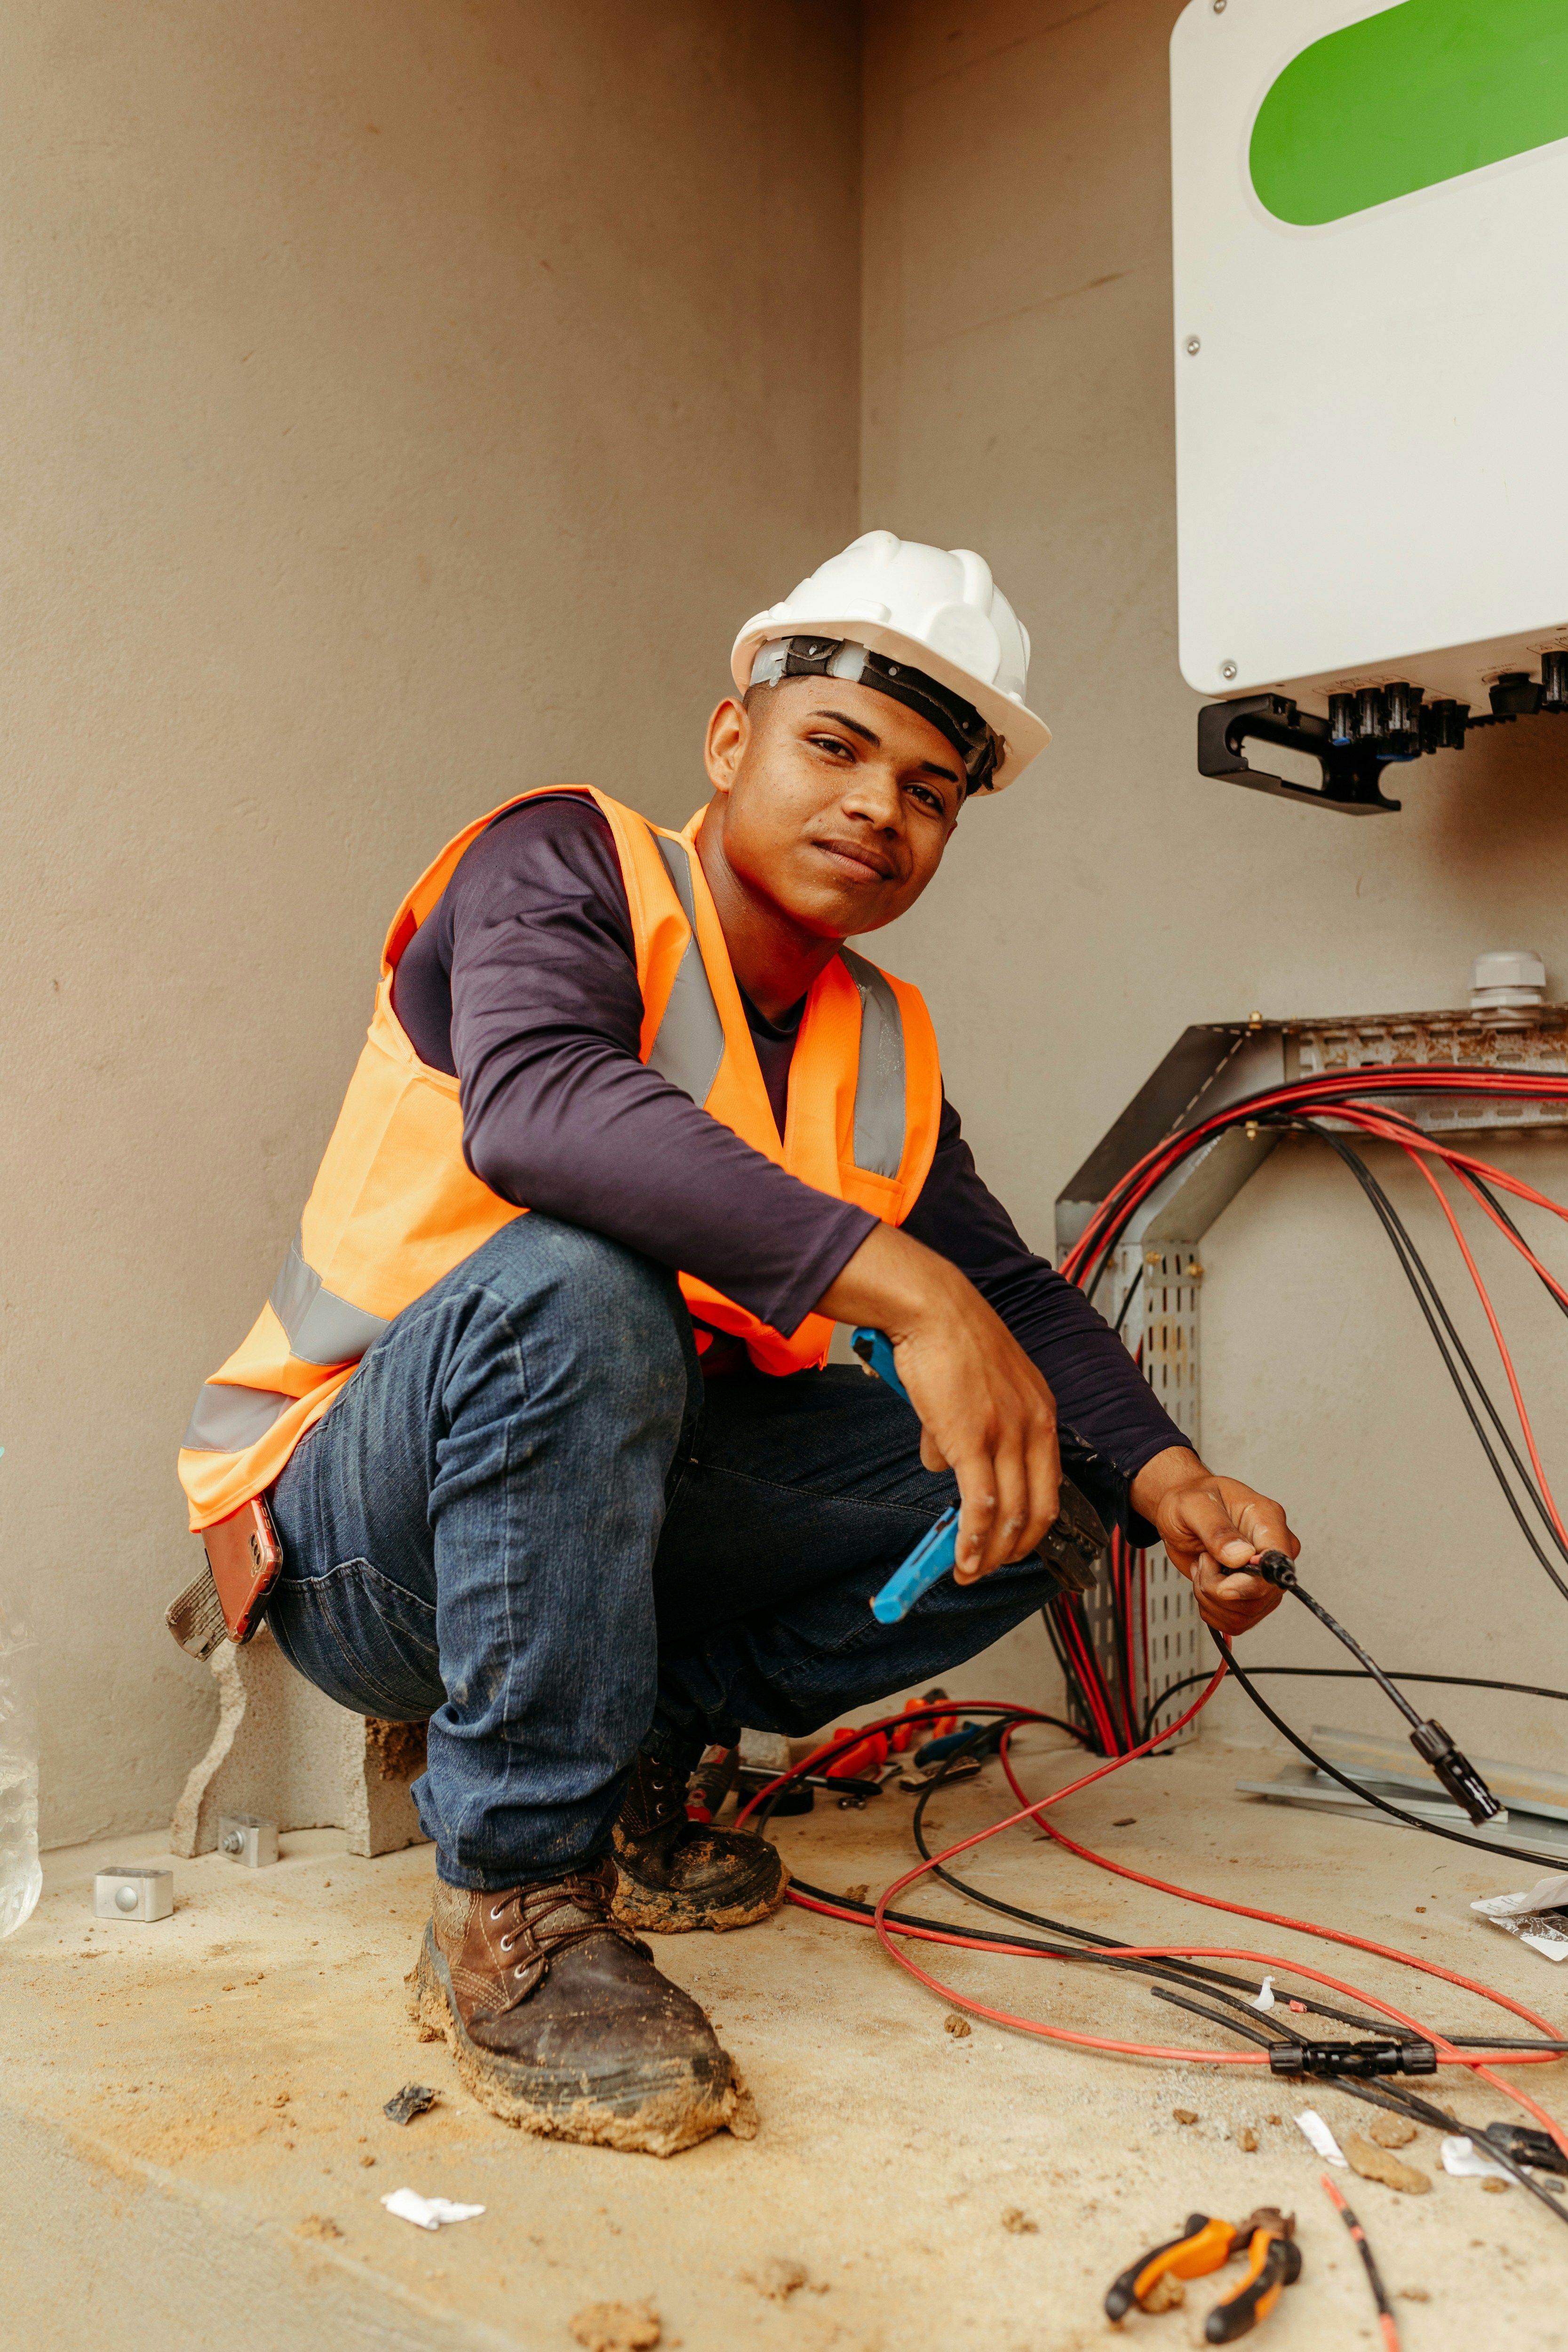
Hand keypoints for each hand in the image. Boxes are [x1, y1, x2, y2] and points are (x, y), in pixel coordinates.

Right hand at [818, 1224, 1060, 1581]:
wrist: (933, 1307)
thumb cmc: (950, 1338)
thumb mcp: (976, 1387)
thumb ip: (967, 1428)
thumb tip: (940, 1462)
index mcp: (1041, 1412)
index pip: (1050, 1484)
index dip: (1031, 1523)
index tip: (1012, 1543)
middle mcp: (1033, 1426)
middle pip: (1038, 1508)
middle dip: (1014, 1549)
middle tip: (990, 1568)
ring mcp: (1006, 1434)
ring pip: (1009, 1513)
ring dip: (990, 1554)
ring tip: (969, 1572)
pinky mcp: (973, 1438)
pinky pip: (978, 1504)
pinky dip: (971, 1540)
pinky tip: (961, 1558)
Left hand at [1129, 1448, 1298, 1636]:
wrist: (1181, 1513)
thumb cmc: (1191, 1500)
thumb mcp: (1193, 1505)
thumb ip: (1217, 1529)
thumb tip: (1242, 1556)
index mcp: (1267, 1520)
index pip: (1278, 1564)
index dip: (1250, 1582)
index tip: (1223, 1580)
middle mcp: (1272, 1550)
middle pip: (1262, 1596)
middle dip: (1220, 1589)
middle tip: (1203, 1562)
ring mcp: (1263, 1576)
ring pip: (1248, 1613)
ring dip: (1212, 1599)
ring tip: (1204, 1568)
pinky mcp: (1250, 1594)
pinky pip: (1238, 1622)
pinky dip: (1212, 1610)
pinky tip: (1206, 1583)